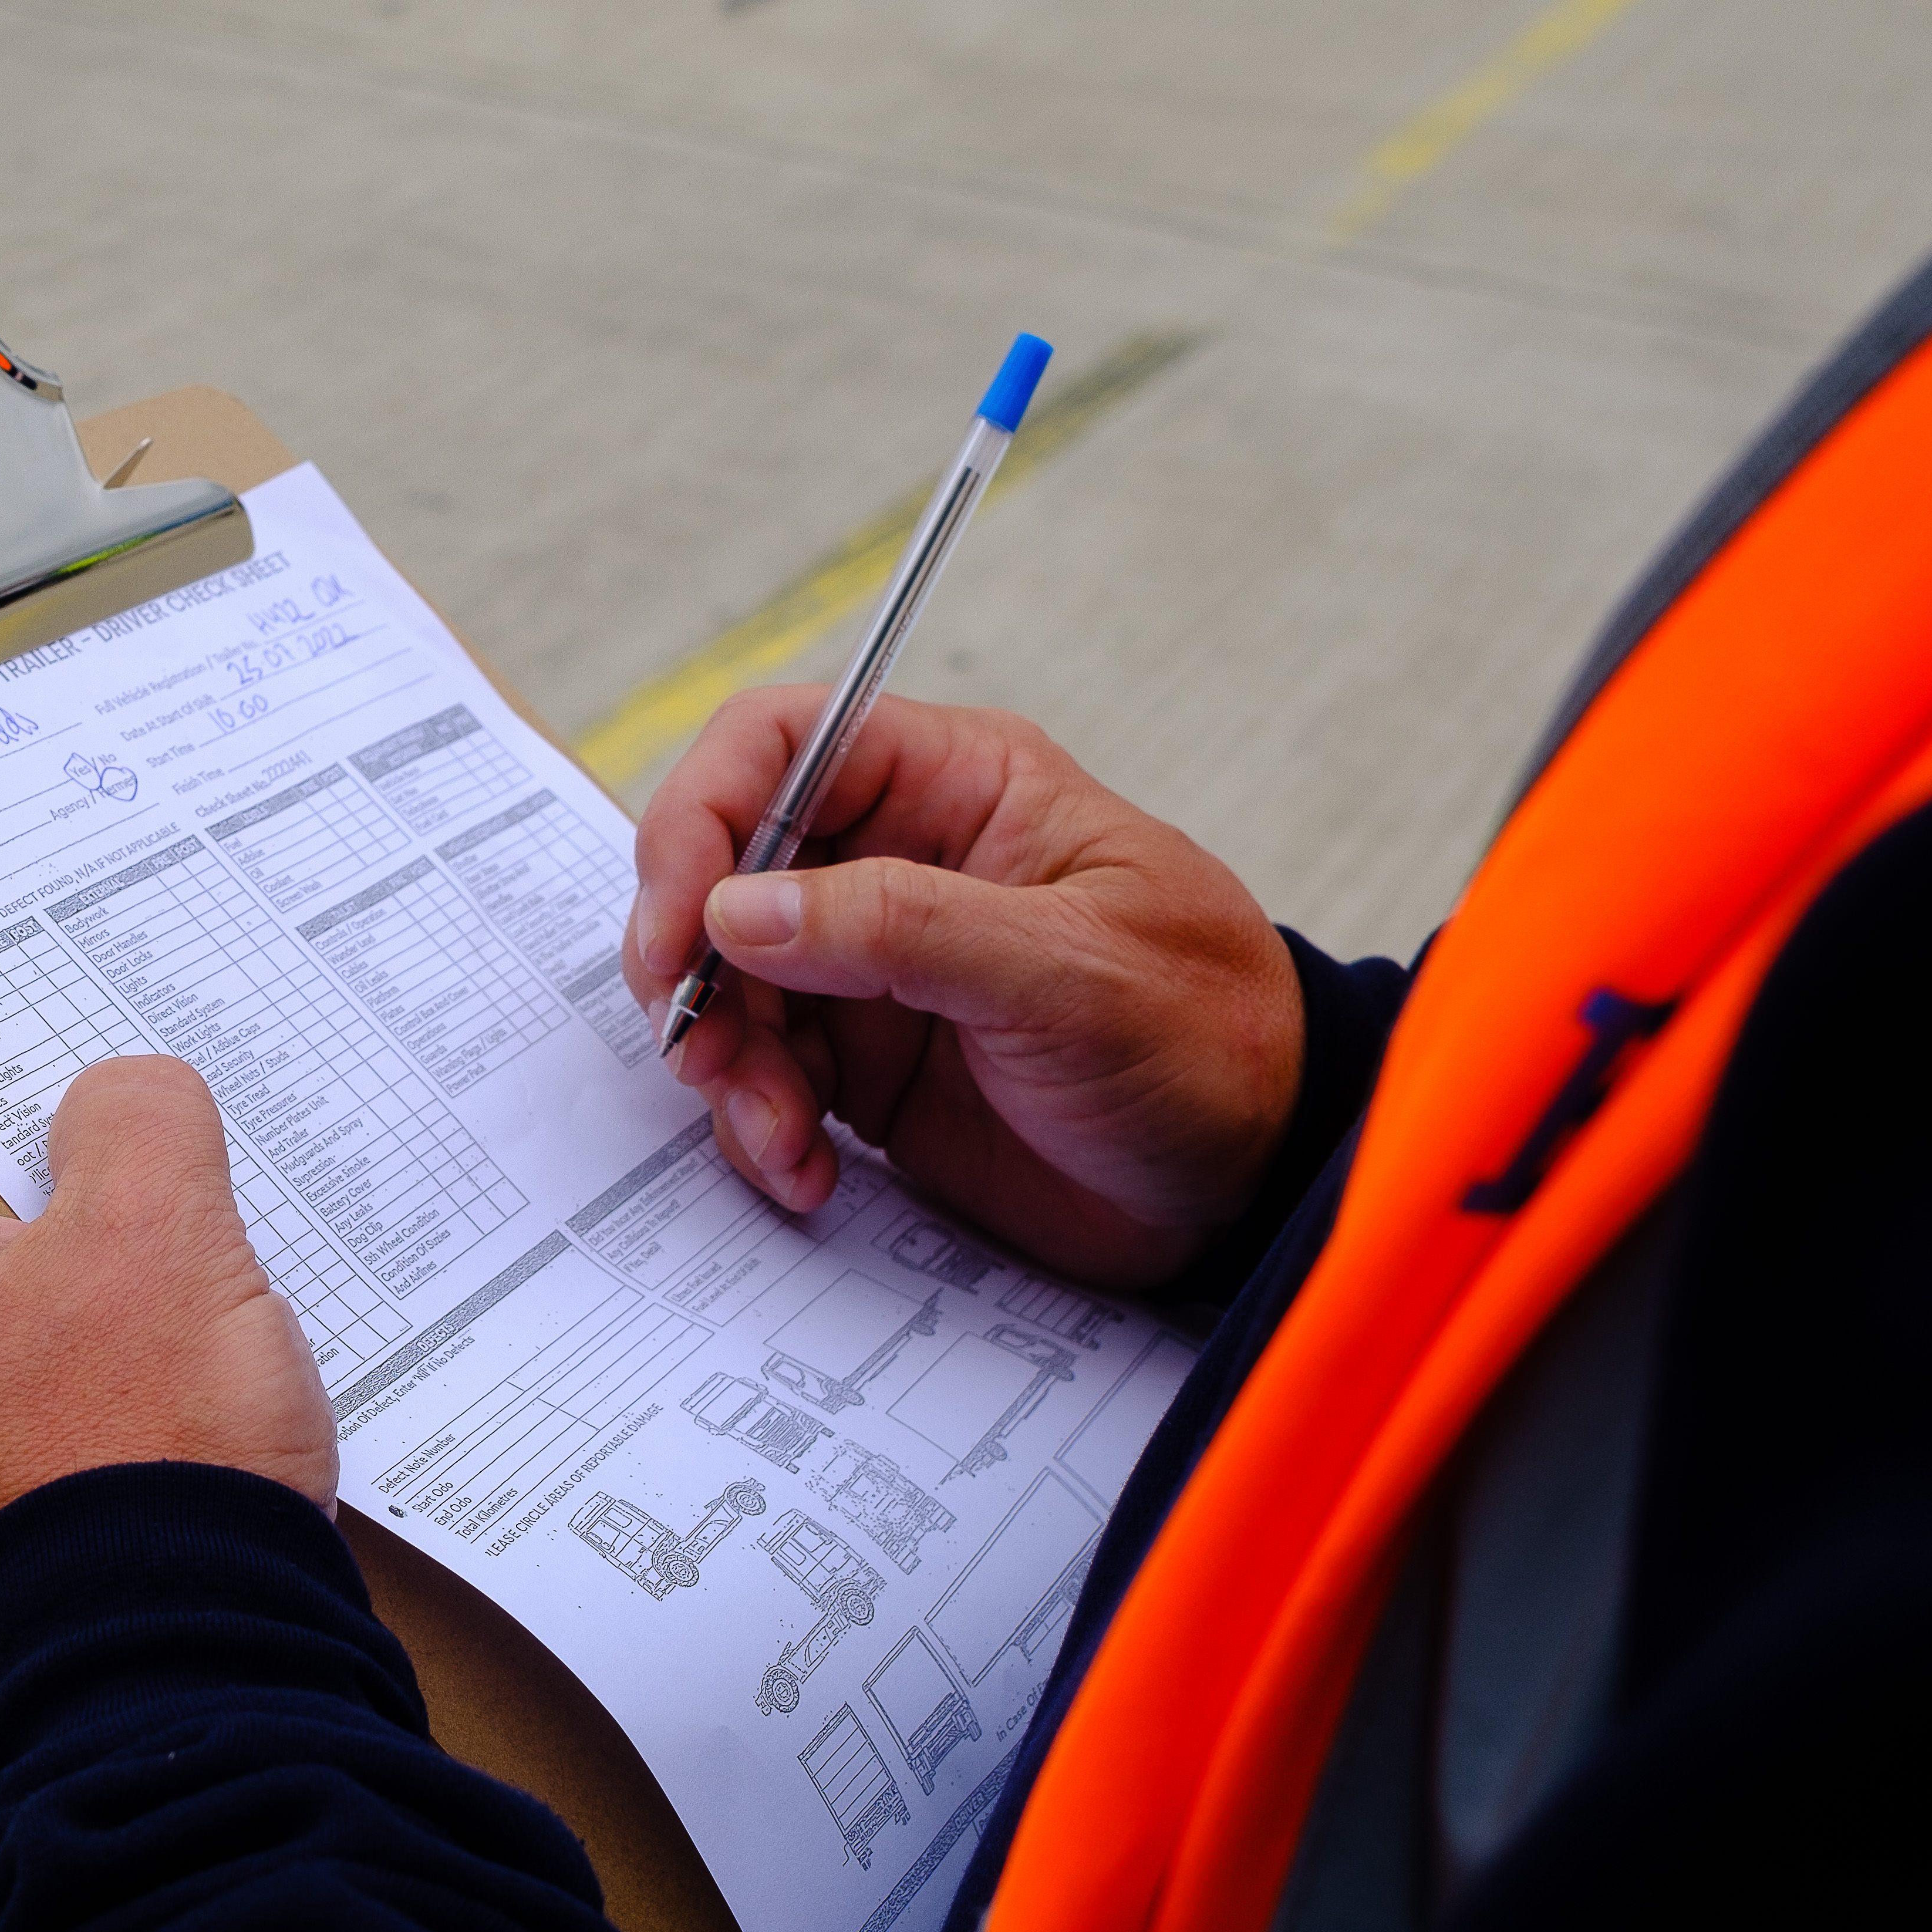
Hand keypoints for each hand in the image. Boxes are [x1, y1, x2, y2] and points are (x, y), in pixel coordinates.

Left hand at [0, 1057, 338, 1616]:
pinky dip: (102, 1373)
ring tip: (197, 1269)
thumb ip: (135, 1112)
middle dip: (61, 1175)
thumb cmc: (139, 1440)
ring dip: (99, 1279)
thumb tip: (117, 1096)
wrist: (169, 1676)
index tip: (65, 1033)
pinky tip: (186, 1373)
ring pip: (7, 1306)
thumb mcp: (159, 1224)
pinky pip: (34, 1400)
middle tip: (160, 1145)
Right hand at [623, 691, 1301, 1287]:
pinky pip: (763, 1079)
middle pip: (723, 872)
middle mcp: (897, 866)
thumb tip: (740, 907)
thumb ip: (900, 929)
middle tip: (703, 1051)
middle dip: (694, 965)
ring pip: (729, 987)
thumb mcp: (1067, 972)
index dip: (702, 818)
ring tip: (780, 1135)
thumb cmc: (1205, 1040)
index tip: (679, 926)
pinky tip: (806, 1172)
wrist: (1252, 1185)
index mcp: (958, 788)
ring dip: (726, 1067)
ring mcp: (874, 971)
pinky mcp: (867, 1066)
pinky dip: (759, 1130)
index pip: (778, 746)